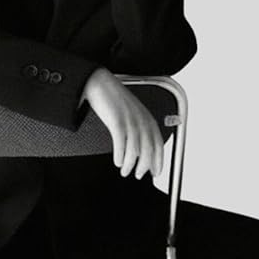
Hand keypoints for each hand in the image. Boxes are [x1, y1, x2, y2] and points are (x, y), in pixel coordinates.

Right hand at [80, 67, 163, 182]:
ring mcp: (129, 120)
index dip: (159, 161)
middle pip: (148, 149)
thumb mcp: (132, 112)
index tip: (155, 172)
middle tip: (138, 175)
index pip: (159, 144)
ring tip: (125, 171)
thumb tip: (141, 149)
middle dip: (144, 166)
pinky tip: (117, 161)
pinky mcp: (116, 120)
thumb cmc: (114, 98)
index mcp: (147, 118)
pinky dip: (120, 155)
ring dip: (130, 164)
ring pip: (135, 149)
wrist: (99, 83)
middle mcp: (141, 119)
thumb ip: (139, 128)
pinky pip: (121, 143)